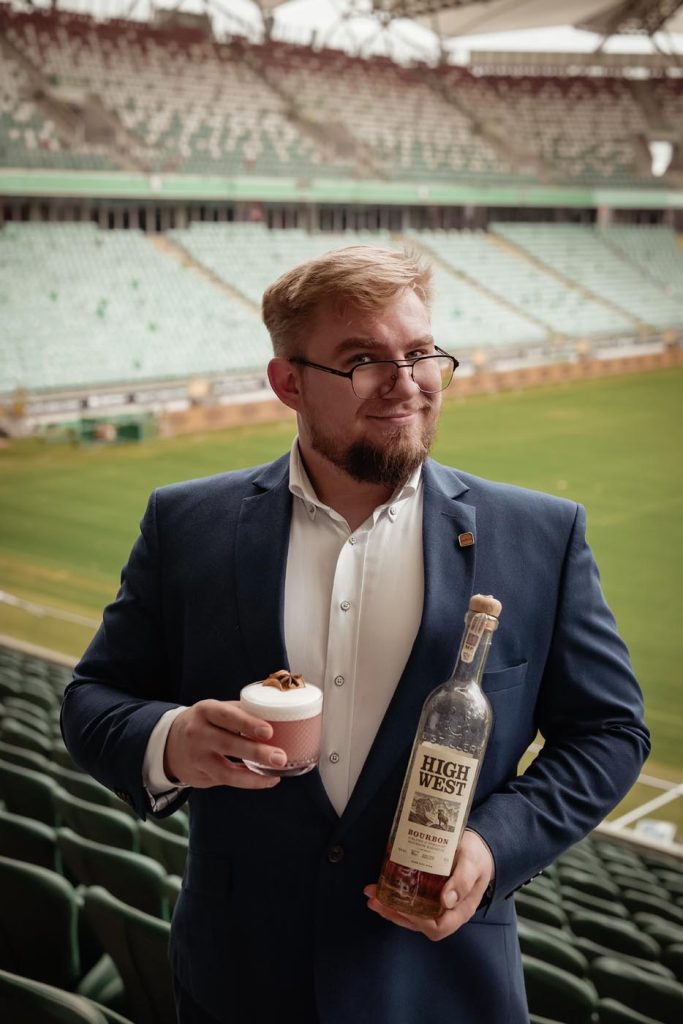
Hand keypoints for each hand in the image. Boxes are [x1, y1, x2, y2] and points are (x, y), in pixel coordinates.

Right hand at [164, 699, 284, 789]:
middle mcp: (197, 734)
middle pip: (227, 744)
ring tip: (275, 774)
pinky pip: (226, 781)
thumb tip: (278, 716)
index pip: (227, 715)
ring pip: (225, 771)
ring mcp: (196, 758)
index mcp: (205, 711)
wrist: (171, 743)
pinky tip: (265, 779)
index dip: (247, 723)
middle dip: (255, 752)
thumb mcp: (217, 710)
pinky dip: (247, 781)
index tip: (268, 731)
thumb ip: (242, 712)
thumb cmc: (206, 722)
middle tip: (280, 757)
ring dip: (253, 776)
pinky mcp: (199, 777)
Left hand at [364, 829, 493, 941]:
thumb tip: (446, 900)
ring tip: (372, 895)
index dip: (418, 920)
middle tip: (375, 899)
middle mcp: (447, 912)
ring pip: (411, 915)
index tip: (401, 904)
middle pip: (419, 923)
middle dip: (395, 913)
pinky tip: (382, 887)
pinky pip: (411, 902)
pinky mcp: (429, 894)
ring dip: (390, 907)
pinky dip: (395, 897)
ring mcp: (437, 904)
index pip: (438, 926)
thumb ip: (463, 880)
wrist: (478, 849)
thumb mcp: (472, 862)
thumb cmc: (477, 856)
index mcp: (460, 909)